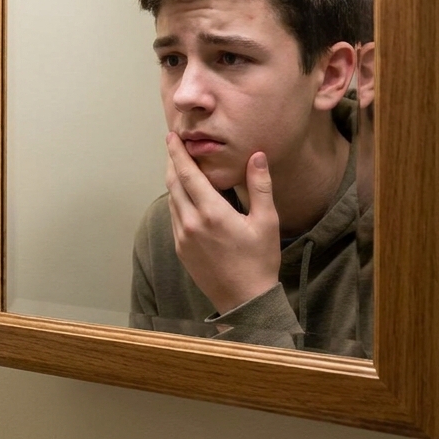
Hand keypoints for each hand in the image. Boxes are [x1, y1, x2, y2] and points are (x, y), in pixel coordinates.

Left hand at [164, 134, 280, 313]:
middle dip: (172, 162)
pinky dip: (177, 200)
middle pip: (173, 184)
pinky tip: (185, 195)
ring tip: (179, 166)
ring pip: (172, 200)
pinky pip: (174, 217)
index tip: (172, 137)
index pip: (187, 175)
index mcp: (212, 214)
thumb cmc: (260, 261)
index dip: (178, 153)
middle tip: (173, 145)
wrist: (245, 301)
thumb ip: (260, 186)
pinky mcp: (181, 249)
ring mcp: (183, 238)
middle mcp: (191, 224)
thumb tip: (257, 156)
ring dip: (173, 181)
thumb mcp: (267, 222)